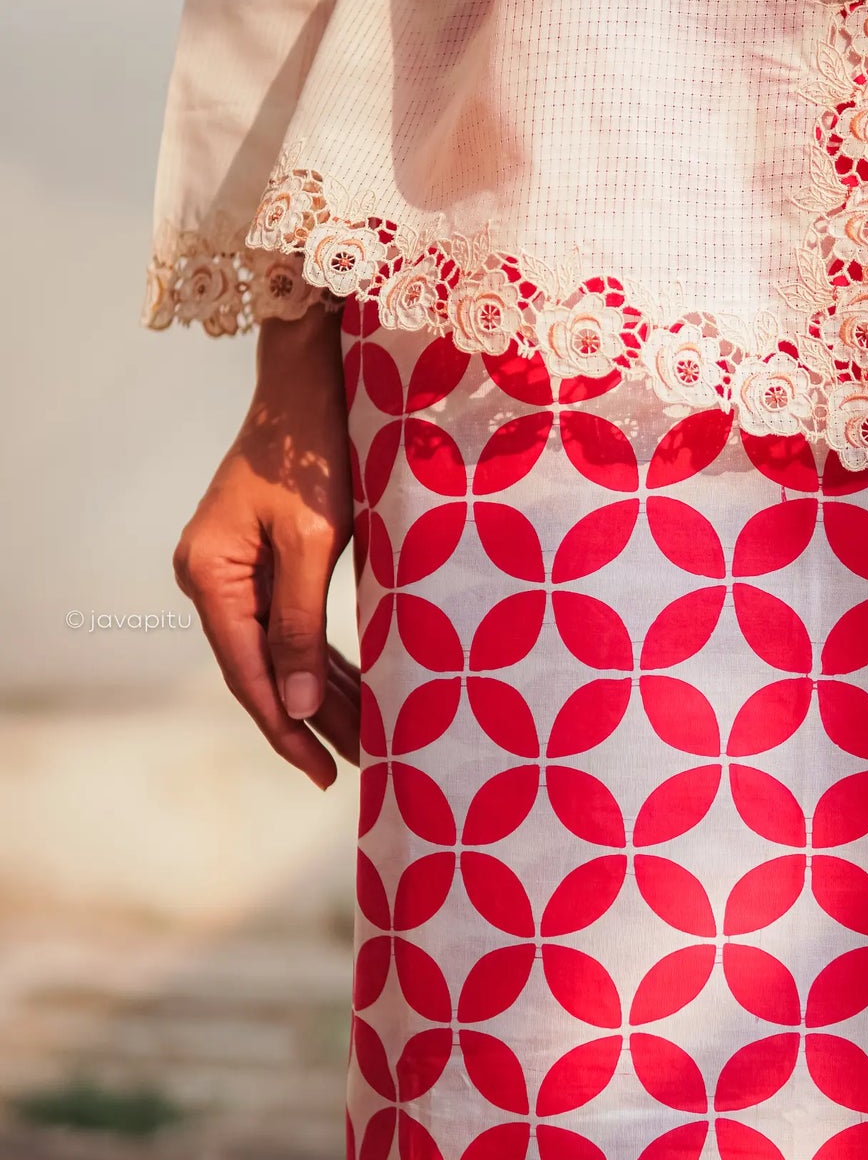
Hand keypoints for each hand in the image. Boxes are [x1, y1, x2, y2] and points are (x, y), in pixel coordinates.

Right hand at [174, 307, 358, 788]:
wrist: (309, 386)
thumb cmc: (314, 454)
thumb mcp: (311, 542)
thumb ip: (300, 623)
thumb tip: (298, 703)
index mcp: (211, 576)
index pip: (249, 674)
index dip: (287, 728)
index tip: (324, 772)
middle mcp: (211, 579)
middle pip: (263, 669)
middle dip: (311, 719)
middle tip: (358, 767)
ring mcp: (233, 570)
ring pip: (279, 652)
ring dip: (320, 694)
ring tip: (364, 741)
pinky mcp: (260, 561)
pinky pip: (287, 625)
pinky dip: (320, 659)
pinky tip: (350, 691)